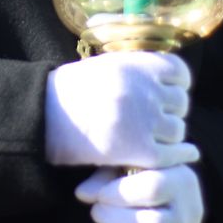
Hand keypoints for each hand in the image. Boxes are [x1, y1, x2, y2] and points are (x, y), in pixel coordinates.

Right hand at [44, 51, 192, 167]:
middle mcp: (144, 88)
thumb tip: (170, 82)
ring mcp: (144, 119)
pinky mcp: (140, 148)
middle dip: (170, 113)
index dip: (176, 86)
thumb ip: (137, 71)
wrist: (42, 118)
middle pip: (180, 104)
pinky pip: (170, 155)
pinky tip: (164, 158)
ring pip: (176, 131)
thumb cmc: (71, 91)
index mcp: (137, 64)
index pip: (180, 74)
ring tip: (147, 140)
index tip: (167, 95)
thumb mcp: (106, 67)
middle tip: (153, 122)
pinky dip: (171, 157)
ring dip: (166, 138)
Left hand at [76, 165, 203, 222]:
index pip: (154, 187)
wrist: (168, 190)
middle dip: (115, 220)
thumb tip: (83, 194)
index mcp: (180, 179)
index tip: (100, 194)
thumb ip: (104, 174)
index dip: (119, 192)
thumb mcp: (125, 162)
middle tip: (96, 213)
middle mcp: (189, 214)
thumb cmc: (139, 171)